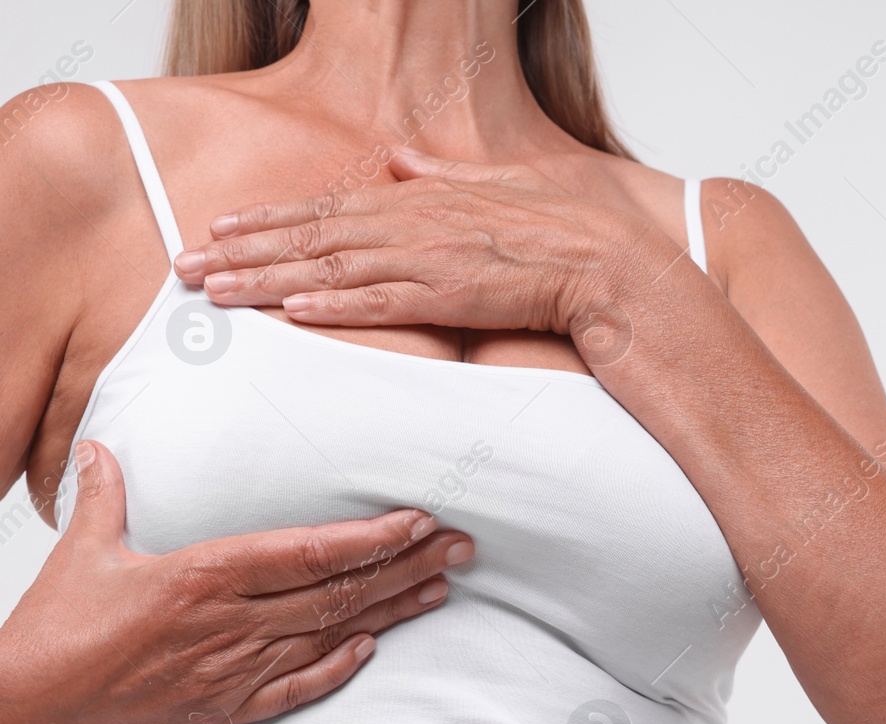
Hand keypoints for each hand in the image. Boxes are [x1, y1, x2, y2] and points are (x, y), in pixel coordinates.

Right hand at [0, 441, 473, 723]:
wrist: (23, 711)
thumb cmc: (52, 630)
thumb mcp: (84, 552)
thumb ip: (107, 497)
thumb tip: (104, 448)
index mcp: (203, 576)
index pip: (309, 552)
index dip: (371, 537)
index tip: (418, 521)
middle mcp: (230, 623)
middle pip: (338, 591)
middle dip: (407, 567)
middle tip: (462, 548)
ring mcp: (232, 669)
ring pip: (331, 635)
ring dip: (391, 612)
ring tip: (441, 588)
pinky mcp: (224, 708)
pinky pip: (295, 687)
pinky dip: (338, 668)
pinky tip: (373, 649)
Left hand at [171, 149, 672, 341]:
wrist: (607, 264)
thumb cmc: (562, 229)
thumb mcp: (497, 183)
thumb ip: (440, 172)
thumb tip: (399, 157)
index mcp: (420, 199)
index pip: (327, 209)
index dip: (268, 220)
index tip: (221, 227)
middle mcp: (413, 225)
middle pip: (311, 237)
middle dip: (242, 250)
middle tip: (185, 264)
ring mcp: (428, 261)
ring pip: (329, 270)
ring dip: (266, 282)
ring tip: (213, 291)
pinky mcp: (449, 297)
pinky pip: (380, 302)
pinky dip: (333, 305)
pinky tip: (290, 311)